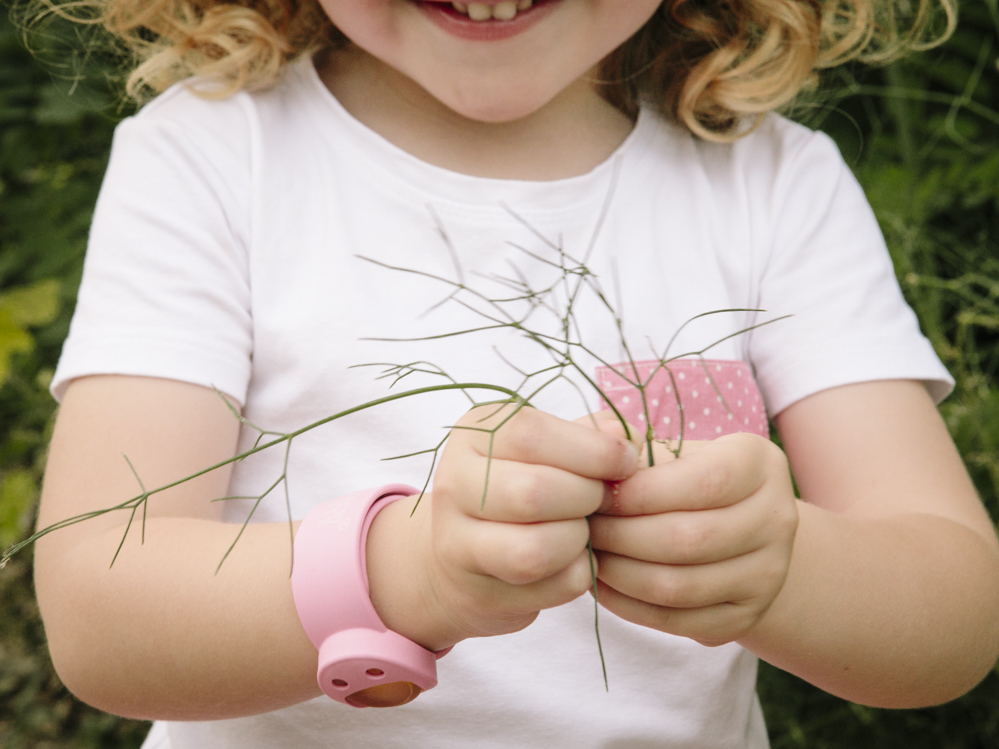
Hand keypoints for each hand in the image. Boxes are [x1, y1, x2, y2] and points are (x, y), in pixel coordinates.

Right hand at [367, 404, 640, 650]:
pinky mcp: (477, 591)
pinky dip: (577, 574)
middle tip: (599, 499)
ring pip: (536, 550)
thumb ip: (588, 436)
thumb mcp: (544, 449)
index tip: (626, 462)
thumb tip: (625, 436)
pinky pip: (550, 587)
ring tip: (582, 530)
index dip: (591, 450)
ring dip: (578, 541)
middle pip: (534, 492)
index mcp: (472, 435)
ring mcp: (457, 542)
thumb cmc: (518, 487)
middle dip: (587, 497)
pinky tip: (572, 560)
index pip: (531, 434)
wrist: (463, 558)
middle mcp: (453, 484)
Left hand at [588, 431, 797, 645]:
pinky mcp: (747, 617)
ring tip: (588, 556)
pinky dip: (629, 607)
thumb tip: (602, 442)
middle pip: (690, 539)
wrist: (730, 532)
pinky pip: (678, 621)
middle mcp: (777, 518)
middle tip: (584, 529)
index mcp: (759, 463)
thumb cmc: (678, 478)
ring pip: (680, 586)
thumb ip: (622, 440)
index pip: (705, 482)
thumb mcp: (662, 447)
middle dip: (622, 536)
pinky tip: (602, 585)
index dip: (642, 493)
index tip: (596, 495)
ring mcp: (769, 574)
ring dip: (620, 574)